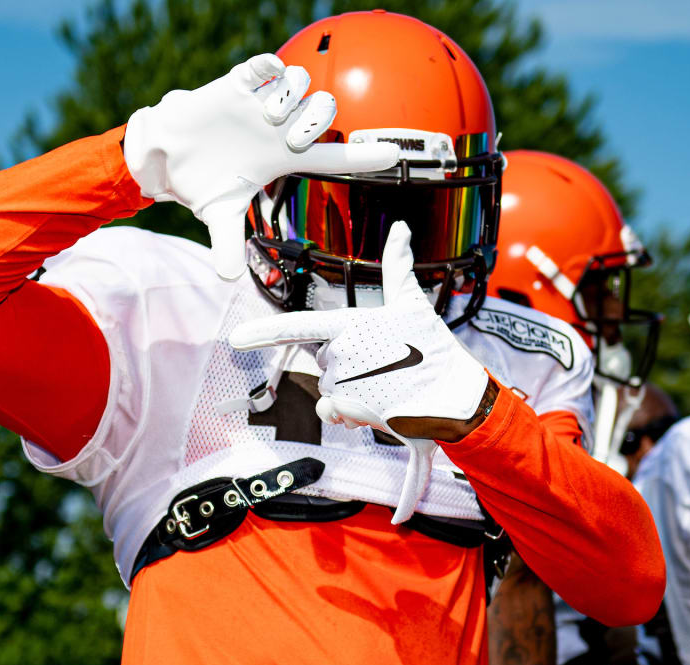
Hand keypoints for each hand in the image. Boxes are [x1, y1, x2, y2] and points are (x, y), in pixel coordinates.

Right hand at [123, 54, 400, 278]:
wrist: (167, 152)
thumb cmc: (203, 179)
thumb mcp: (217, 213)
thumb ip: (226, 244)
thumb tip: (227, 279)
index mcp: (285, 157)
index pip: (335, 157)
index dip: (365, 157)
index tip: (395, 155)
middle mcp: (281, 127)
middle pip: (324, 112)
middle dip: (317, 122)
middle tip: (294, 140)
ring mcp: (263, 103)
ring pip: (302, 84)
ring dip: (294, 98)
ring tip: (271, 114)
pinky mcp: (240, 83)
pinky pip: (267, 65)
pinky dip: (270, 67)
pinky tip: (265, 73)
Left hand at [229, 221, 492, 522]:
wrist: (454, 396)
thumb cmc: (434, 348)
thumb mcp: (414, 303)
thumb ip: (399, 266)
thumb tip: (399, 228)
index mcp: (350, 325)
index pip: (297, 327)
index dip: (262, 333)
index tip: (236, 340)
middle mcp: (341, 354)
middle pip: (325, 360)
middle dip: (347, 365)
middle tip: (383, 364)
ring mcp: (344, 384)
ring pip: (330, 388)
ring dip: (350, 391)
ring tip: (386, 385)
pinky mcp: (351, 410)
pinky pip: (334, 412)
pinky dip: (349, 412)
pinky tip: (377, 406)